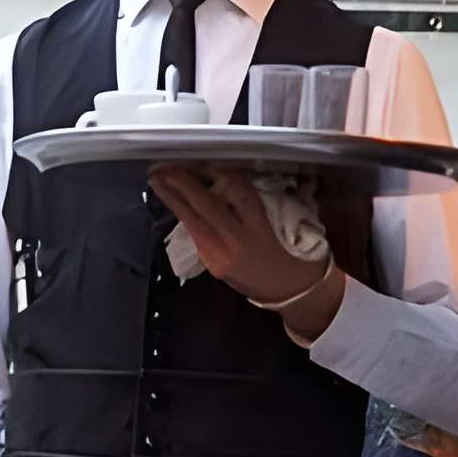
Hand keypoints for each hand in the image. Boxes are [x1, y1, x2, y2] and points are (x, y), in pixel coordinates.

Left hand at [148, 166, 345, 340]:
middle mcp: (238, 243)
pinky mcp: (214, 267)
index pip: (237, 193)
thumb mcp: (299, 220)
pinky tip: (175, 204)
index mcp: (262, 228)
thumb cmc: (299, 256)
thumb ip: (284, 195)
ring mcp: (221, 258)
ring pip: (193, 224)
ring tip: (158, 182)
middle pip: (206, 208)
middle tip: (163, 167)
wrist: (293, 295)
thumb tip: (267, 174)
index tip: (205, 161)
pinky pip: (196, 237)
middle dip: (182, 185)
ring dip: (173, 201)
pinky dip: (186, 217)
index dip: (219, 174)